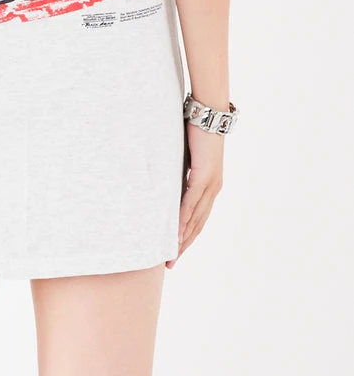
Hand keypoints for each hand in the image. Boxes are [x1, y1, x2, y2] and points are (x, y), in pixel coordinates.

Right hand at [166, 123, 223, 268]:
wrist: (208, 112)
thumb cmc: (195, 128)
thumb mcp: (183, 154)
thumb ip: (177, 169)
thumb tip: (161, 176)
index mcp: (210, 185)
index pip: (198, 218)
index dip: (186, 236)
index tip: (174, 252)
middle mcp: (213, 188)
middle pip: (198, 224)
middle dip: (183, 246)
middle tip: (170, 264)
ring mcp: (211, 184)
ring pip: (195, 219)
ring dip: (182, 238)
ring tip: (170, 255)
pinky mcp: (205, 176)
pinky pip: (191, 203)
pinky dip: (182, 220)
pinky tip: (175, 233)